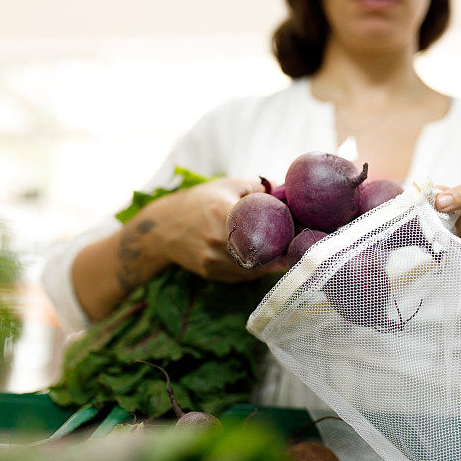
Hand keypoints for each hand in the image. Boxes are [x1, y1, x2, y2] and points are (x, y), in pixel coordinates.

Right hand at [138, 177, 281, 282]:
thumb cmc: (200, 201)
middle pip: (262, 253)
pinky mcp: (211, 272)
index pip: (262, 229)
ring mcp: (213, 259)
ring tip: (280, 253)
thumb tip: (288, 190)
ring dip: (269, 263)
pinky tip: (258, 258)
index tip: (297, 234)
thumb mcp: (228, 185)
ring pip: (254, 269)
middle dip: (280, 251)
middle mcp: (218, 239)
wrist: (163, 227)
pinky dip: (253, 268)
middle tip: (294, 246)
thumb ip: (259, 187)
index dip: (283, 234)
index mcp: (223, 212)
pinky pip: (242, 275)